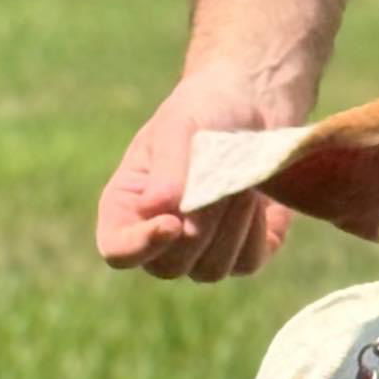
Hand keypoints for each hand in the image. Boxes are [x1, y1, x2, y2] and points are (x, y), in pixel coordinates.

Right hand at [96, 69, 293, 281]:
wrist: (254, 109)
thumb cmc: (205, 112)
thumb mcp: (180, 126)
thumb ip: (168, 168)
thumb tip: (155, 208)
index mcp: (127, 206)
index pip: (118, 251)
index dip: (141, 246)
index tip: (173, 222)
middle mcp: (159, 239)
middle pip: (169, 266)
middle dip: (199, 225)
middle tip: (221, 177)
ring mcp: (200, 254)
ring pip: (211, 270)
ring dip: (231, 226)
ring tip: (242, 183)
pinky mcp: (241, 257)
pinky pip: (247, 263)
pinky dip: (257, 232)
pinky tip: (259, 200)